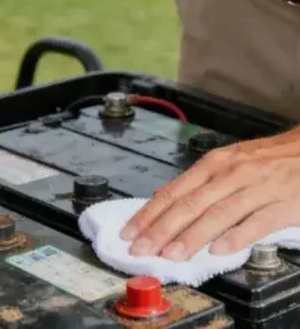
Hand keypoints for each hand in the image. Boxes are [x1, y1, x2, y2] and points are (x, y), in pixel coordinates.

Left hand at [120, 128, 299, 260]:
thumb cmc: (266, 158)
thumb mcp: (228, 162)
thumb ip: (200, 183)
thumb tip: (165, 201)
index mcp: (213, 164)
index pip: (172, 192)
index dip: (149, 213)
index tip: (130, 231)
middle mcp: (230, 174)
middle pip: (188, 205)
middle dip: (161, 229)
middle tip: (141, 249)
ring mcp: (256, 188)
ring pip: (217, 215)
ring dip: (191, 237)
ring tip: (170, 254)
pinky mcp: (282, 204)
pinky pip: (256, 222)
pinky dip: (236, 237)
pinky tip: (218, 251)